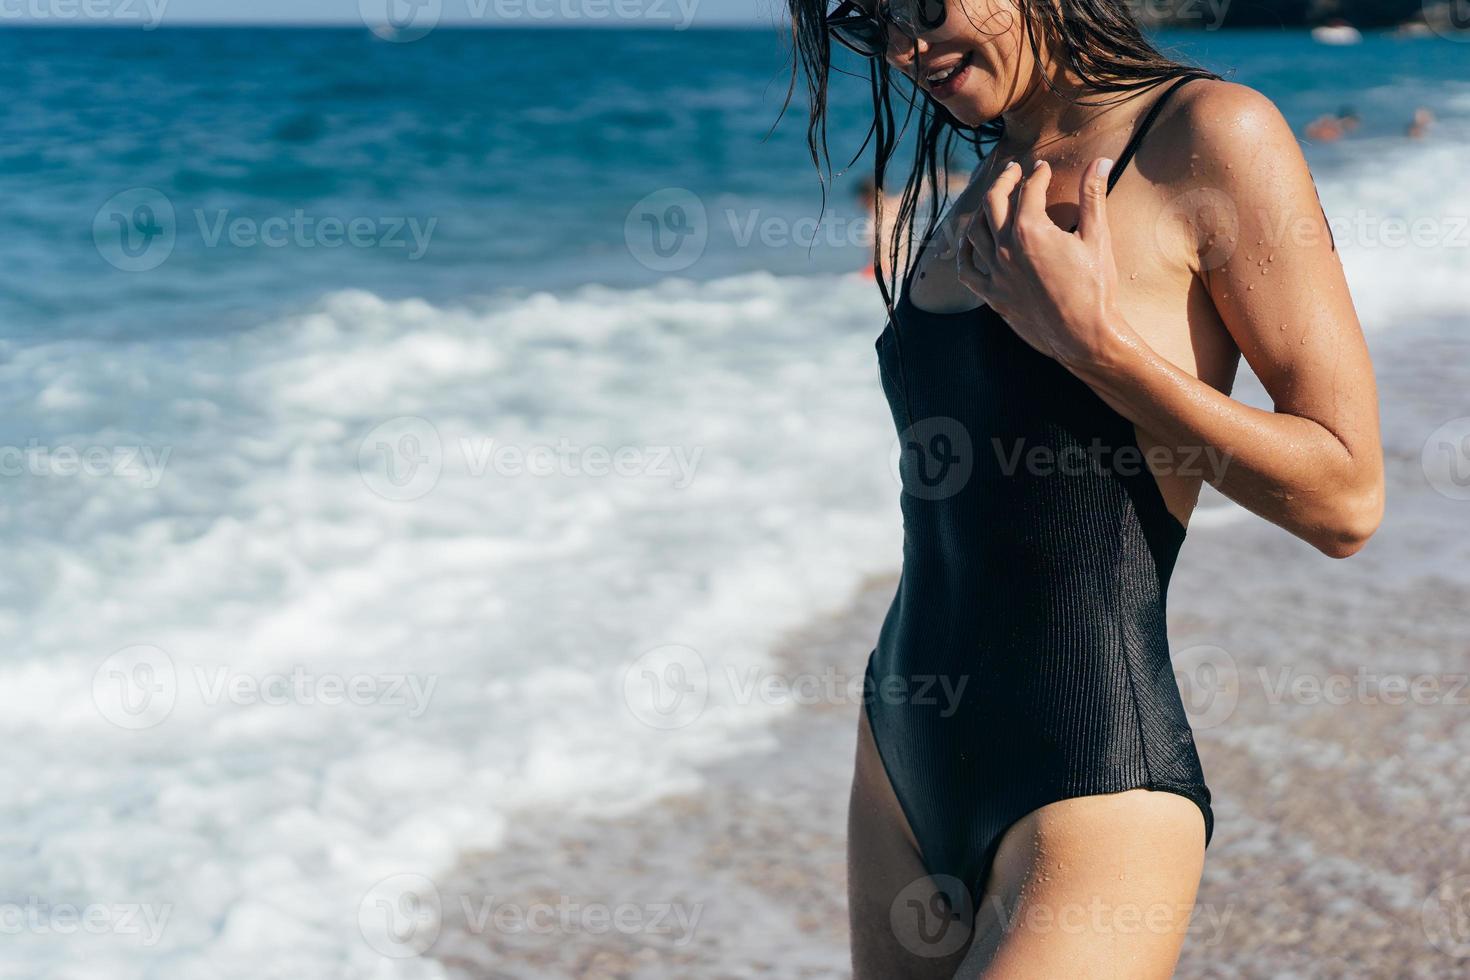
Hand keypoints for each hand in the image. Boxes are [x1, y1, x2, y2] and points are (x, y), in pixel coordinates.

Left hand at [940, 157, 1127, 366]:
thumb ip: (1093, 196)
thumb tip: (1101, 161)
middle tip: (1013, 170)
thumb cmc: (1094, 288)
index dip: (1037, 174)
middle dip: (1003, 180)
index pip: (1029, 190)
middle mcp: (1005, 248)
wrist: (1083, 335)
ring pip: (975, 230)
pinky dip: (965, 251)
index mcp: (1031, 230)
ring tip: (992, 200)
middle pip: (994, 201)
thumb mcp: (1097, 238)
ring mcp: (995, 273)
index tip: (1042, 168)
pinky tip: (970, 241)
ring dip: (982, 209)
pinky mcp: (992, 295)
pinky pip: (967, 269)